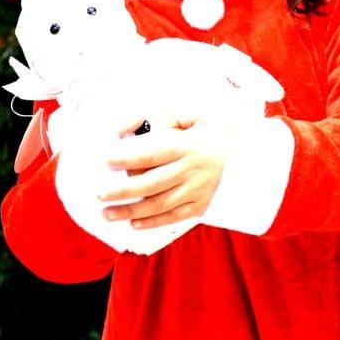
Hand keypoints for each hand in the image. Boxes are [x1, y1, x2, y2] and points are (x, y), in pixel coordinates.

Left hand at [97, 115, 224, 229]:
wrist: (240, 150)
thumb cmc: (204, 129)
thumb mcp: (185, 116)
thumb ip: (156, 120)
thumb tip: (123, 130)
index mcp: (187, 146)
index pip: (153, 153)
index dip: (128, 158)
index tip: (107, 161)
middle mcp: (193, 170)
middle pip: (152, 183)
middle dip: (122, 191)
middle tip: (99, 194)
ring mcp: (197, 190)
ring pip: (160, 204)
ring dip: (131, 211)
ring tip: (107, 213)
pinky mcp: (200, 204)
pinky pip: (174, 217)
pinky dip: (153, 222)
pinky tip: (133, 223)